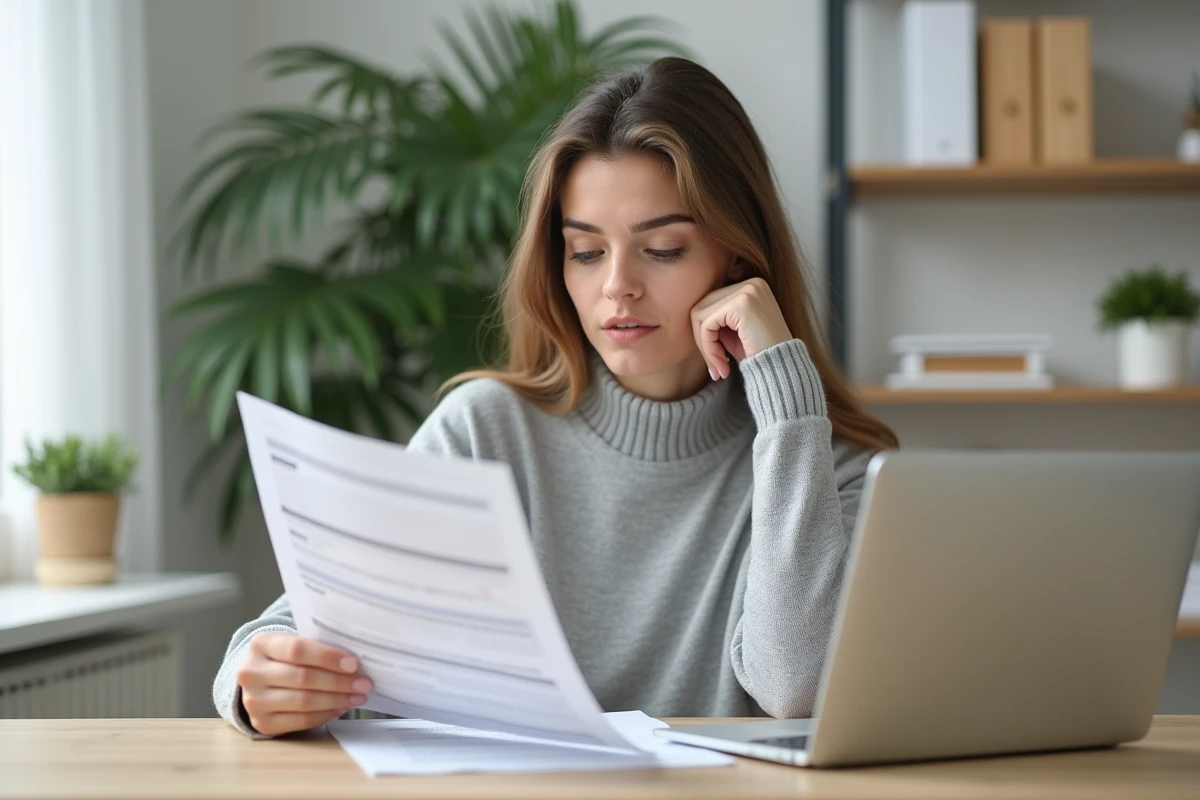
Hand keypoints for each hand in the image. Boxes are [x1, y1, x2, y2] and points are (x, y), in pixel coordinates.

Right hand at [236, 633, 372, 735]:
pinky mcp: (262, 723)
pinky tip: (340, 707)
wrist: (257, 680)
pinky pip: (301, 721)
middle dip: (339, 682)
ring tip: (357, 696)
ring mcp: (254, 701)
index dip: (328, 657)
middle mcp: (251, 673)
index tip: (353, 664)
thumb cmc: (284, 658)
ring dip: (336, 700)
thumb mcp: (291, 643)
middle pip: (303, 678)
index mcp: (260, 644)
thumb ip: (316, 648)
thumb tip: (354, 662)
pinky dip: (325, 714)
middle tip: (364, 683)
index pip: (298, 650)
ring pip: (304, 702)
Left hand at [690, 277, 792, 379]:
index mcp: (751, 286)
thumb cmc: (761, 354)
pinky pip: (707, 324)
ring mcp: (747, 291)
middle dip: (703, 340)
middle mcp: (751, 283)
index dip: (707, 333)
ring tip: (719, 367)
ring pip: (701, 315)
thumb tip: (691, 316)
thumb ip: (715, 319)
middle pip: (702, 306)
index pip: (711, 302)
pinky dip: (708, 348)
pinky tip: (722, 365)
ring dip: (705, 346)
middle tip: (716, 367)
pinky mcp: (742, 304)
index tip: (716, 360)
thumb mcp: (733, 332)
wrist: (784, 369)